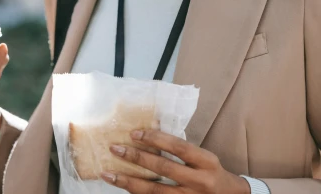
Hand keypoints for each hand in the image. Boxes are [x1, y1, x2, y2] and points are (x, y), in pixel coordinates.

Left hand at [101, 129, 249, 193]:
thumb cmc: (212, 174)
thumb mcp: (204, 159)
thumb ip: (181, 150)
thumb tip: (148, 134)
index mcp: (207, 162)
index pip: (178, 147)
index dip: (156, 139)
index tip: (134, 133)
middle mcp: (200, 181)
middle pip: (163, 169)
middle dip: (136, 158)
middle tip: (114, 149)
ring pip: (155, 191)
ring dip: (128, 182)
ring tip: (108, 174)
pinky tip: (122, 188)